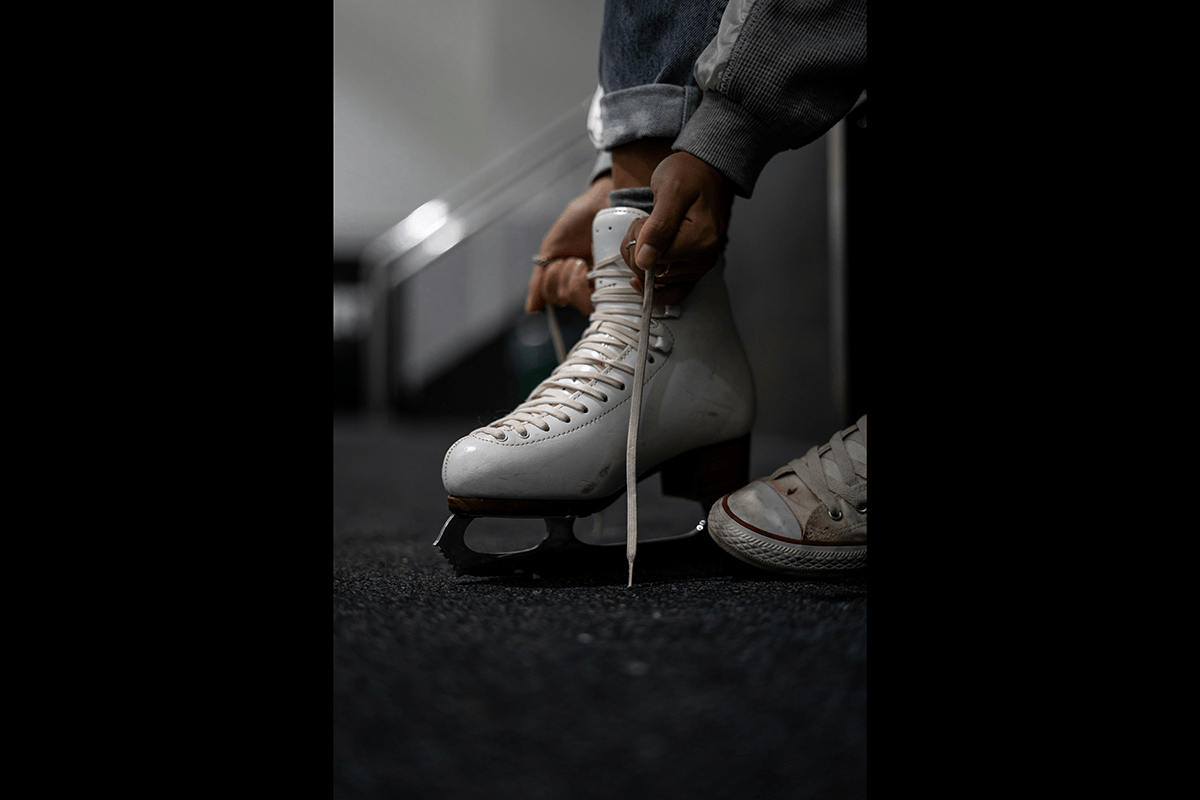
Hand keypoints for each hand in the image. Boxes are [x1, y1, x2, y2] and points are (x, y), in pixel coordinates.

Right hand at [526, 174, 612, 315]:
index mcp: (567, 279)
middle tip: (574, 259)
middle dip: (562, 275)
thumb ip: (540, 280)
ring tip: (583, 260)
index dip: (551, 281)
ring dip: (574, 277)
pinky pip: (599, 299)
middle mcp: (584, 285)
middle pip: (563, 298)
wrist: (600, 204)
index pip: (552, 296)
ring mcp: (601, 285)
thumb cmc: (576, 223)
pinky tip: (592, 268)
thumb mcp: (551, 249)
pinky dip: (588, 283)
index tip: (559, 260)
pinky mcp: (617, 283)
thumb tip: (531, 310)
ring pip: (579, 301)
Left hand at [623, 152, 732, 305]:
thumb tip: (644, 263)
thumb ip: (657, 228)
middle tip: (642, 225)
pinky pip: (675, 291)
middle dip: (638, 253)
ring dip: (645, 262)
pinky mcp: (696, 267)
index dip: (638, 245)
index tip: (640, 222)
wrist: (704, 169)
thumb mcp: (669, 192)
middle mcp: (705, 258)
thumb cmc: (688, 174)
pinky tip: (642, 277)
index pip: (654, 261)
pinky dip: (656, 288)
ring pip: (661, 283)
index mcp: (701, 241)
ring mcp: (702, 265)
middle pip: (656, 274)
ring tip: (648, 234)